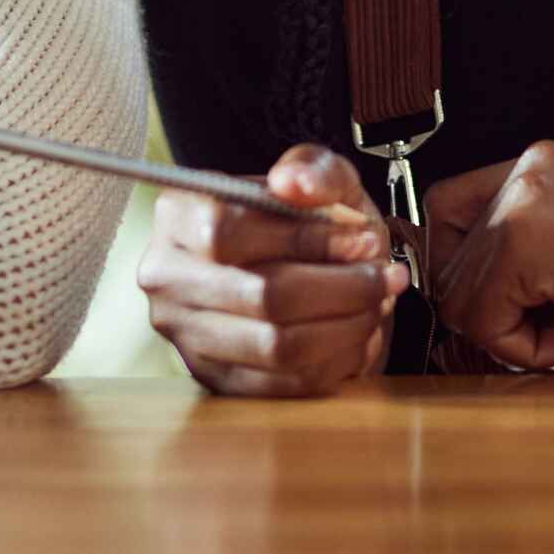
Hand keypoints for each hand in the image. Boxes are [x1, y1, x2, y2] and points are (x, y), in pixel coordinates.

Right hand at [139, 145, 398, 398]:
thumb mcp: (312, 179)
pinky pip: (285, 384)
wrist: (290, 271)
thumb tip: (293, 183)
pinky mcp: (216, 379)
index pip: (230, 231)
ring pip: (277, 346)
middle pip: (261, 296)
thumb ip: (311, 168)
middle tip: (387, 277)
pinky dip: (334, 361)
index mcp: (177, 215)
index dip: (305, 238)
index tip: (365, 239)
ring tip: (378, 304)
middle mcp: (166, 278)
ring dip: (346, 326)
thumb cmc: (296, 223)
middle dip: (343, 288)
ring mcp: (186, 335)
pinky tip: (357, 335)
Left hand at [423, 139, 553, 373]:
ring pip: (457, 291)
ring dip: (515, 335)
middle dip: (488, 309)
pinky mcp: (528, 236)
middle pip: (444, 252)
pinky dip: (525, 349)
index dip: (471, 275)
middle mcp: (533, 165)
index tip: (522, 313)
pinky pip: (479, 317)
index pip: (453, 214)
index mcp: (550, 165)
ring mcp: (527, 194)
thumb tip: (467, 303)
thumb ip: (533, 262)